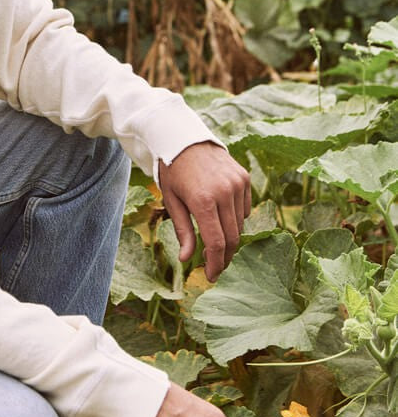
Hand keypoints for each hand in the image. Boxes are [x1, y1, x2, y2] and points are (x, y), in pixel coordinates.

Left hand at [158, 142, 249, 281]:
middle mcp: (224, 192)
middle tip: (215, 267)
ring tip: (215, 243)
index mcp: (202, 200)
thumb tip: (187, 259)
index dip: (216, 264)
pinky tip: (222, 218)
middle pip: (232, 237)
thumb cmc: (174, 172)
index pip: (217, 242)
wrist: (186, 139)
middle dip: (225, 257)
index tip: (212, 276)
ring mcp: (237, 184)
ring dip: (230, 238)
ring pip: (240, 225)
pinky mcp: (244, 178)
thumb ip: (183, 231)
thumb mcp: (172, 201)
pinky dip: (235, 219)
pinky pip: (245, 209)